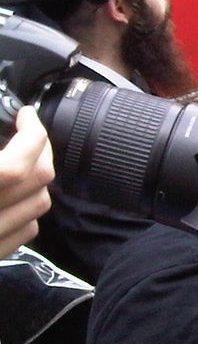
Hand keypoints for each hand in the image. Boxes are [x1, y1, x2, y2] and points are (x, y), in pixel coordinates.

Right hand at [0, 106, 53, 254]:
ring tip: (19, 159)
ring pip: (40, 204)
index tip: (26, 114)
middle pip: (39, 179)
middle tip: (28, 133)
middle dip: (40, 149)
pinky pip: (28, 229)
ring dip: (37, 177)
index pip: (18, 164)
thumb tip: (13, 130)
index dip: (31, 132)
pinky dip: (27, 208)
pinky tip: (10, 195)